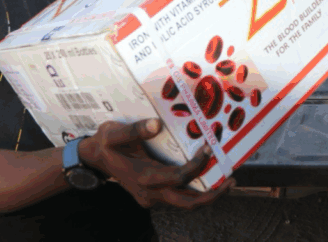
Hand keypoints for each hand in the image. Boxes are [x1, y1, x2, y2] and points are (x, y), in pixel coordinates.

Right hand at [80, 118, 232, 209]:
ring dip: (207, 195)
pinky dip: (195, 190)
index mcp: (144, 177)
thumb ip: (134, 130)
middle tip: (232, 182)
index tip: (208, 148)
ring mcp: (152, 198)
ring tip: (227, 181)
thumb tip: (156, 124)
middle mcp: (151, 193)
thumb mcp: (114, 132)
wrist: (95, 158)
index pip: (178, 177)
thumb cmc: (106, 143)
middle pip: (188, 203)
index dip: (197, 165)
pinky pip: (179, 198)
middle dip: (213, 196)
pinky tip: (207, 177)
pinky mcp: (154, 196)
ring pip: (185, 203)